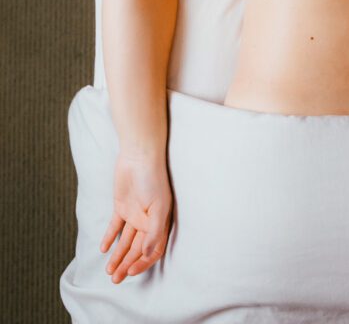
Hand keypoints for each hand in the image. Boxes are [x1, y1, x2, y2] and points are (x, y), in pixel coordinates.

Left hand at [100, 152, 172, 283]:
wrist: (139, 155)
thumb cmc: (153, 178)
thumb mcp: (158, 206)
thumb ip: (154, 231)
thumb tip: (149, 254)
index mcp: (160, 223)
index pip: (152, 250)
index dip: (142, 263)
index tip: (130, 271)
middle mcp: (148, 221)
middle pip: (137, 249)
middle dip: (127, 264)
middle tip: (115, 279)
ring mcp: (134, 214)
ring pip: (125, 241)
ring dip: (117, 256)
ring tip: (108, 271)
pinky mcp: (122, 206)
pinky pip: (115, 227)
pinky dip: (110, 238)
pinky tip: (103, 249)